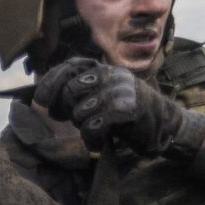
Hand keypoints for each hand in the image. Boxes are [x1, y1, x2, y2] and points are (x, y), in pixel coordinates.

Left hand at [34, 58, 186, 154]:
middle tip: (74, 119)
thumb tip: (41, 98)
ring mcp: (121, 90)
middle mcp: (112, 75)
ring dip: (82, 125)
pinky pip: (93, 125)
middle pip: (70, 91)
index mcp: (103, 69)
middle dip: (65, 109)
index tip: (40, 100)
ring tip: (95, 127)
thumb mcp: (100, 94)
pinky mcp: (128, 109)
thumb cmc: (124, 112)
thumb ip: (77, 91)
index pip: (69, 66)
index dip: (50, 83)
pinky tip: (99, 138)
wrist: (163, 124)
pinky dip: (92, 137)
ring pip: (80, 111)